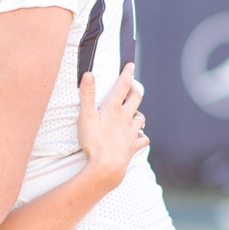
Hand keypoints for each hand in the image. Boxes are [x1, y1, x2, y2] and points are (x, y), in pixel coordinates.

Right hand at [76, 63, 148, 191]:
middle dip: (135, 89)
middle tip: (134, 84)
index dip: (126, 74)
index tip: (130, 65)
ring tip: (134, 111)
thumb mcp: (86, 116)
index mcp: (114, 108)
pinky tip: (138, 136)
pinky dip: (141, 135)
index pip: (122, 86)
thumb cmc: (94, 141)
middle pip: (135, 98)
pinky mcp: (133, 146)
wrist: (108, 165)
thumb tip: (89, 73)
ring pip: (141, 117)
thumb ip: (87, 94)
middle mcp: (126, 117)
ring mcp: (131, 132)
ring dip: (138, 112)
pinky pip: (142, 138)